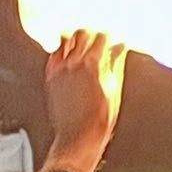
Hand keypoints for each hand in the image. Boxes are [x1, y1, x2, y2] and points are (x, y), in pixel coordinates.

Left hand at [44, 30, 127, 171]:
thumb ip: (115, 64)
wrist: (77, 138)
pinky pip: (54, 55)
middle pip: (80, 34)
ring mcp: (58, 70)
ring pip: (65, 41)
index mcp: (91, 64)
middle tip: (98, 39)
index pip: (99, 37)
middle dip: (90, 34)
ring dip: (75, 40)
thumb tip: (120, 47)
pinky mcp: (50, 78)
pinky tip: (69, 56)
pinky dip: (62, 51)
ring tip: (84, 45)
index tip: (112, 38)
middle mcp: (72, 64)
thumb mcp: (114, 90)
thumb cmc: (98, 120)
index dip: (108, 36)